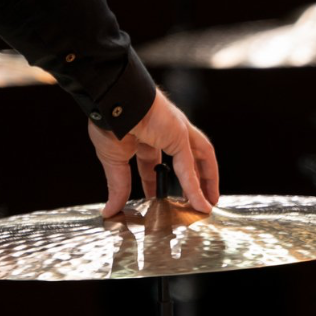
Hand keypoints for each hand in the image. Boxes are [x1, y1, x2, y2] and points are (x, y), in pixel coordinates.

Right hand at [88, 88, 218, 217]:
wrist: (111, 104)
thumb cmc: (107, 122)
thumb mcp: (113, 162)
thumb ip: (117, 187)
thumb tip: (110, 211)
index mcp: (143, 135)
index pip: (152, 162)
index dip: (154, 183)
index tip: (156, 200)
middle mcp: (164, 131)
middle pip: (185, 158)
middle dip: (192, 179)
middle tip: (195, 201)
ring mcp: (175, 131)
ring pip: (198, 158)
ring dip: (205, 181)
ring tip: (207, 204)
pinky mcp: (180, 135)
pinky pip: (189, 166)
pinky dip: (195, 187)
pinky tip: (199, 204)